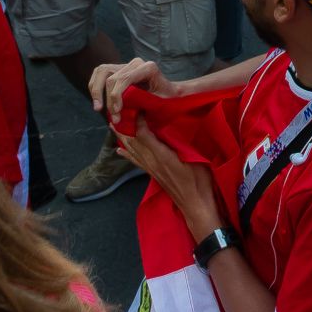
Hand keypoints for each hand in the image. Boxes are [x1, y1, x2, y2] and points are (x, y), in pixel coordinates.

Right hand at [89, 56, 182, 124]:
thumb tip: (126, 109)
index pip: (125, 78)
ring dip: (97, 91)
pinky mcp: (118, 68)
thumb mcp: (160, 101)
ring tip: (98, 108)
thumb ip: (145, 102)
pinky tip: (97, 101)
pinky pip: (100, 73)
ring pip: (102, 72)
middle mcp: (136, 62)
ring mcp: (126, 64)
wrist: (169, 91)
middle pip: (113, 78)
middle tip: (114, 117)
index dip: (117, 95)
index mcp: (148, 67)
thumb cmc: (166, 98)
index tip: (117, 112)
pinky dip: (94, 86)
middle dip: (109, 99)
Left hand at [115, 116, 219, 231]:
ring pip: (132, 150)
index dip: (138, 121)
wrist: (195, 204)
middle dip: (124, 126)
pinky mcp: (152, 173)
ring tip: (113, 126)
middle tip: (116, 112)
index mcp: (162, 155)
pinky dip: (127, 154)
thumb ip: (182, 144)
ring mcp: (150, 168)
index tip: (139, 107)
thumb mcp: (194, 158)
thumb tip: (175, 128)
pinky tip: (119, 150)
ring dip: (122, 138)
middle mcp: (152, 161)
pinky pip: (136, 161)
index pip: (143, 135)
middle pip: (133, 141)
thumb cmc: (199, 181)